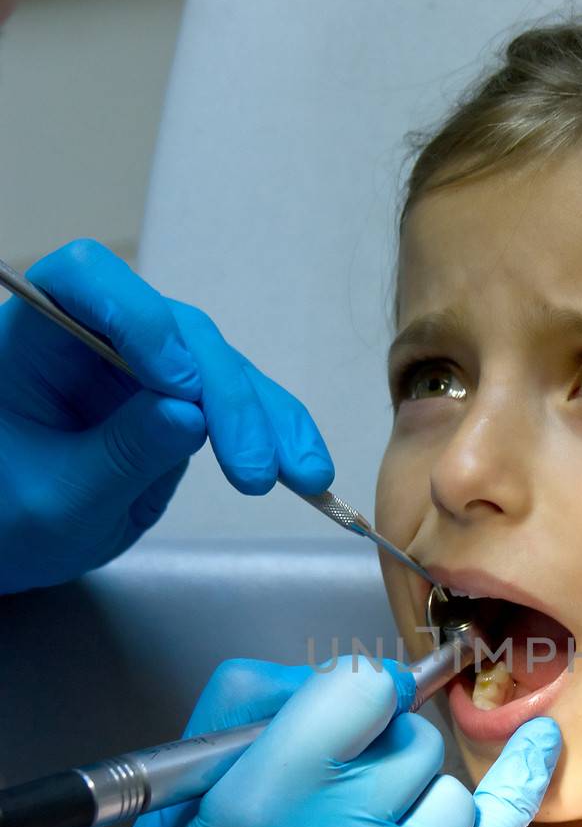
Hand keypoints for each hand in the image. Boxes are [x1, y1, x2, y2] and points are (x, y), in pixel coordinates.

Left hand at [0, 239, 335, 591]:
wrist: (14, 544)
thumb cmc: (8, 518)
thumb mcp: (58, 500)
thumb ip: (122, 454)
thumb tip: (192, 416)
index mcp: (36, 339)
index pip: (85, 281)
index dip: (137, 317)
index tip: (179, 381)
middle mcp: (94, 338)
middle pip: (176, 331)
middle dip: (225, 397)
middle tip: (250, 468)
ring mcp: (143, 367)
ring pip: (220, 367)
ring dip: (266, 419)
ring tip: (300, 478)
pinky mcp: (181, 401)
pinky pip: (237, 405)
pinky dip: (275, 435)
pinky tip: (307, 471)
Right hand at [31, 655, 561, 826]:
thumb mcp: (176, 790)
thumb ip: (253, 707)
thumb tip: (343, 686)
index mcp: (263, 791)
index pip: (361, 685)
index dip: (356, 692)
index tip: (343, 712)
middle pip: (410, 737)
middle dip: (377, 752)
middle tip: (329, 796)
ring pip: (446, 785)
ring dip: (410, 797)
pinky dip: (521, 780)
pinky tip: (541, 743)